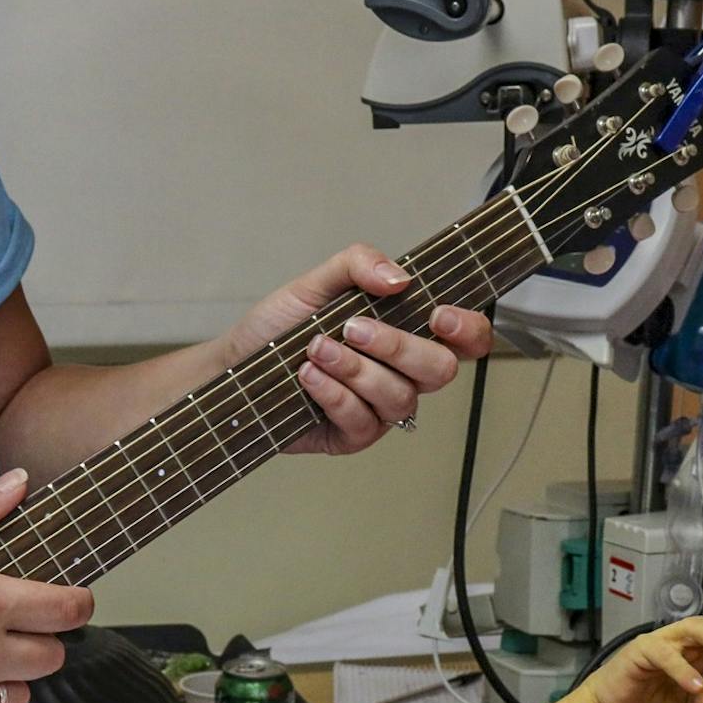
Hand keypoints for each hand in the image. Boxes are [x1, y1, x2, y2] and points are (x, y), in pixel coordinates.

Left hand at [225, 243, 493, 455]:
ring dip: (356, 369)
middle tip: (353, 328)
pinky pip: (364, 422)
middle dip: (398, 347)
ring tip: (316, 350)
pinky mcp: (353, 436)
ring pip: (399, 397)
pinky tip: (308, 377)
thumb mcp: (315, 282)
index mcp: (407, 332)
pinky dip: (334, 394)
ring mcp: (380, 408)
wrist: (234, 363)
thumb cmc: (279, 327)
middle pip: (441, 371)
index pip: (466, 338)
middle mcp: (402, 373)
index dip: (468, 330)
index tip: (438, 315)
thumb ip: (358, 265)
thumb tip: (398, 278)